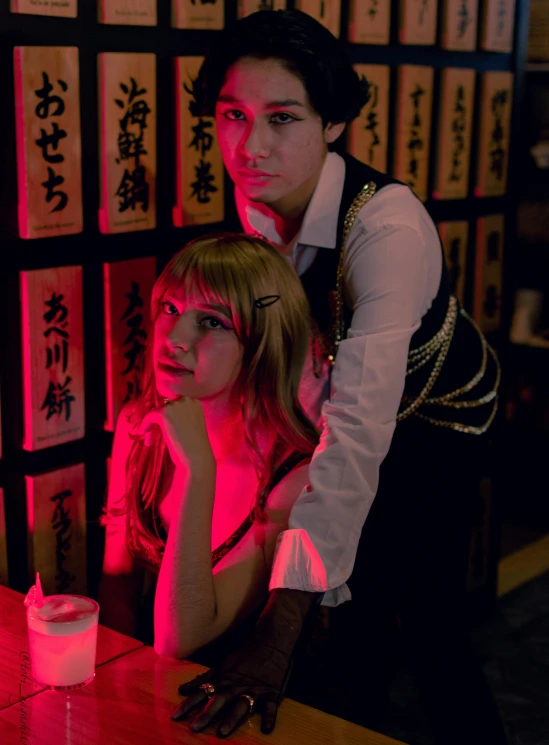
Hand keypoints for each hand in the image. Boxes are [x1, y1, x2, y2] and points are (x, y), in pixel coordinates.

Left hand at [138, 397, 212, 471]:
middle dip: (161, 419)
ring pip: (157, 411)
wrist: (197, 457)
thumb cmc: (195, 447)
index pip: (177, 404)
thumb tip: (164, 414)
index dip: (170, 416)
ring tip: (152, 440)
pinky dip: (145, 425)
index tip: (167, 428)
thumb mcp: (191, 425)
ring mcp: (175, 405)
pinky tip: (145, 435)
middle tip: (158, 435)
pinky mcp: (164, 413)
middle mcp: (186, 400)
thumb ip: (181, 417)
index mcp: (195, 403)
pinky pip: (150, 415)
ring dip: (153, 424)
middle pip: (167, 406)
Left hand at [171, 589, 319, 737]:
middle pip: (220, 700)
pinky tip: (265, 729)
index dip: (189, 704)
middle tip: (193, 727)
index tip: (175, 716)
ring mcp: (254, 689)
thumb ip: (204, 679)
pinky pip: (270, 707)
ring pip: (241, 705)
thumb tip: (182, 690)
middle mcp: (237, 685)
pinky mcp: (271, 692)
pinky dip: (269, 717)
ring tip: (222, 732)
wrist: (272, 640)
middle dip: (206, 714)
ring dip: (232, 718)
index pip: (203, 692)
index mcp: (225, 678)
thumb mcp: (223, 664)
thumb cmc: (245, 654)